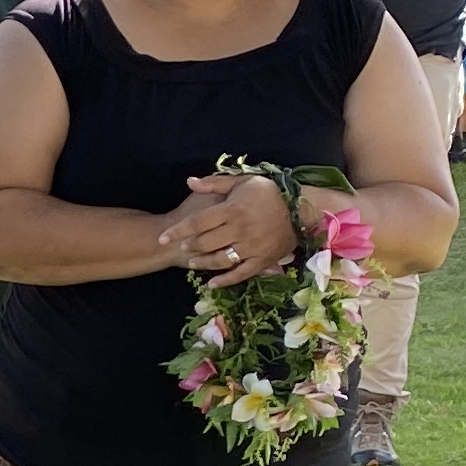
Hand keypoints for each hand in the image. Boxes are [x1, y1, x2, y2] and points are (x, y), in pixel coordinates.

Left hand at [158, 171, 299, 285]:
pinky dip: (225, 280)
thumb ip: (215, 183)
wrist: (301, 207)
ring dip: (203, 263)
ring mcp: (252, 246)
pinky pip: (241, 274)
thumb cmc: (268, 192)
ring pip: (220, 260)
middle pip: (206, 242)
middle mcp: (240, 229)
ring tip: (193, 264)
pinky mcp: (263, 260)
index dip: (178, 231)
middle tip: (182, 249)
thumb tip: (190, 181)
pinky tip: (212, 284)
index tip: (163, 237)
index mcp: (233, 209)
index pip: (197, 222)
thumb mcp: (242, 181)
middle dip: (190, 247)